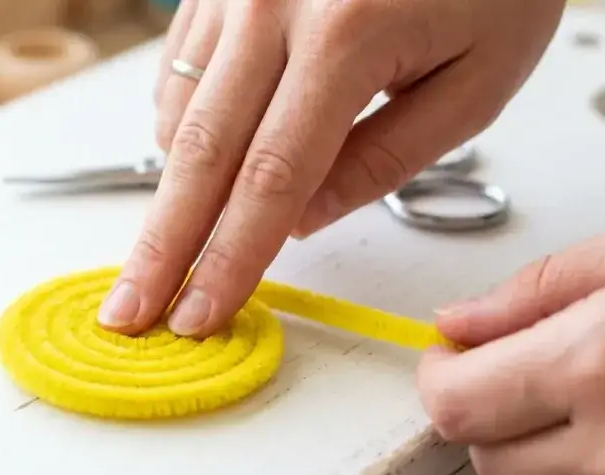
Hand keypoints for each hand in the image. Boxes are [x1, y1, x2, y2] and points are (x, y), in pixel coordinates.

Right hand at [97, 0, 565, 336]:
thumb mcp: (475, 80)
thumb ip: (385, 160)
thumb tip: (299, 220)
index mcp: (345, 32)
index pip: (272, 178)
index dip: (230, 258)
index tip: (200, 314)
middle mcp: (270, 4)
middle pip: (199, 154)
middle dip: (162, 246)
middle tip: (128, 311)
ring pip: (179, 117)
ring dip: (176, 193)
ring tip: (179, 243)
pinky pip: (177, 76)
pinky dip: (184, 134)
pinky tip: (205, 162)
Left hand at [418, 230, 604, 474]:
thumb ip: (538, 290)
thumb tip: (460, 322)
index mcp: (596, 363)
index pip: (454, 403)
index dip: (439, 377)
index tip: (450, 359)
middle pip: (485, 455)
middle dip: (486, 412)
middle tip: (526, 372)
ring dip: (537, 457)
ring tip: (588, 406)